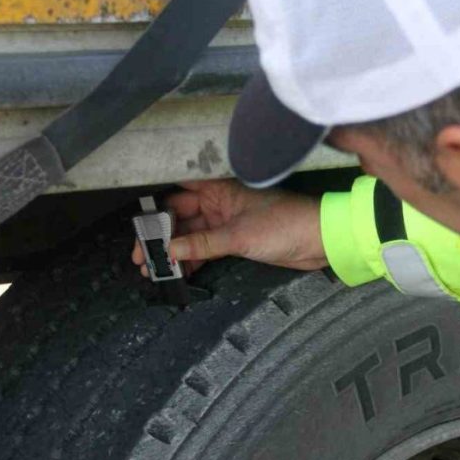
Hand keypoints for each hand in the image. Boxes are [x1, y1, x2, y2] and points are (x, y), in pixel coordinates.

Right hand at [131, 179, 326, 276]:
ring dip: (173, 251)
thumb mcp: (239, 236)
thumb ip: (202, 243)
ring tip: (153, 268)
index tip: (138, 224)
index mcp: (219, 188)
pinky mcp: (235, 240)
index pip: (177, 191)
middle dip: (159, 236)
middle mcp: (220, 202)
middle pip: (179, 217)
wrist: (320, 240)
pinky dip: (191, 259)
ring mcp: (227, 222)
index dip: (155, 206)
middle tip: (141, 255)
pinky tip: (177, 272)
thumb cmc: (287, 223)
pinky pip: (205, 248)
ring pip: (190, 235)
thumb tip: (170, 250)